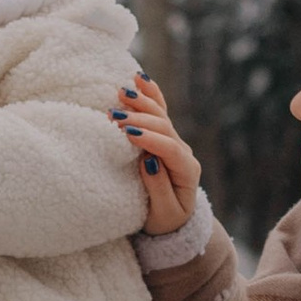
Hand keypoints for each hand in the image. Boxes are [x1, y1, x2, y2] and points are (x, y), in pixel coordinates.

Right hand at [111, 75, 202, 234]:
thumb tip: (149, 160)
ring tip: (121, 92)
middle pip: (164, 128)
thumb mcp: (163, 213)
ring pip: (160, 115)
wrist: (172, 220)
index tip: (127, 133)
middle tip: (114, 116)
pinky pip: (159, 110)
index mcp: (187, 170)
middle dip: (139, 119)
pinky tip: (139, 79)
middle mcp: (183, 151)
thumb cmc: (165, 221)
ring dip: (140, 102)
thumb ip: (158, 188)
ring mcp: (174, 141)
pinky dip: (150, 94)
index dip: (150, 139)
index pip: (170, 149)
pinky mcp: (162, 136)